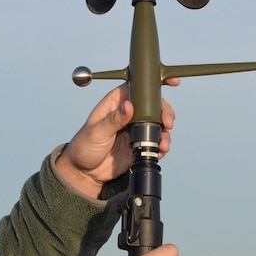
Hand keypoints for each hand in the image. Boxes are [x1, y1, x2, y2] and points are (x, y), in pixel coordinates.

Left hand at [55, 79, 177, 197]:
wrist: (85, 173)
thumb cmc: (84, 148)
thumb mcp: (97, 132)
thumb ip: (113, 120)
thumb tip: (129, 106)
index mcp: (115, 103)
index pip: (137, 87)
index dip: (154, 83)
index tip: (171, 82)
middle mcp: (127, 114)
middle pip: (153, 106)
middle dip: (165, 112)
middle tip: (168, 123)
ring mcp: (134, 129)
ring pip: (157, 124)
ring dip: (165, 133)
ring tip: (163, 144)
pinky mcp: (139, 145)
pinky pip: (155, 141)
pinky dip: (161, 145)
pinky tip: (160, 151)